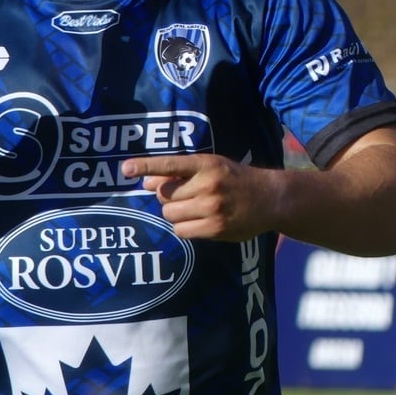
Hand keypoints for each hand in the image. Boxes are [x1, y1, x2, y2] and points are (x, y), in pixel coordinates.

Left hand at [121, 154, 279, 241]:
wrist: (270, 198)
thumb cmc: (235, 180)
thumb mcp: (211, 166)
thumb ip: (180, 173)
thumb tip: (146, 183)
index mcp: (206, 164)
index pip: (170, 164)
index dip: (145, 166)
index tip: (125, 168)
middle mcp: (208, 184)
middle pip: (164, 196)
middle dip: (168, 197)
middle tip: (185, 196)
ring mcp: (212, 208)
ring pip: (170, 214)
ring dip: (175, 213)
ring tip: (193, 209)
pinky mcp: (215, 228)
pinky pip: (181, 231)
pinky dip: (184, 228)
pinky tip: (198, 222)